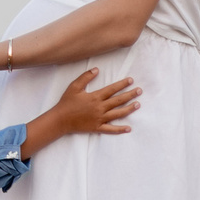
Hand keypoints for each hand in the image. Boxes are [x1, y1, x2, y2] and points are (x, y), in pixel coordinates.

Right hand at [20, 68, 139, 159]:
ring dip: (129, 109)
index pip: (112, 89)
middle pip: (118, 101)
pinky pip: (111, 129)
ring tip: (138, 105)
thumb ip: (86, 77)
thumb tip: (97, 69)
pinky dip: (120, 129)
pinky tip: (129, 128)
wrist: (60, 120)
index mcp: (95, 97)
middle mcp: (100, 108)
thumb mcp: (74, 86)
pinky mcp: (97, 128)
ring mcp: (99, 119)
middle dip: (130, 95)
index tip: (131, 80)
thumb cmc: (66, 102)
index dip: (122, 84)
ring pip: (117, 114)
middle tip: (139, 91)